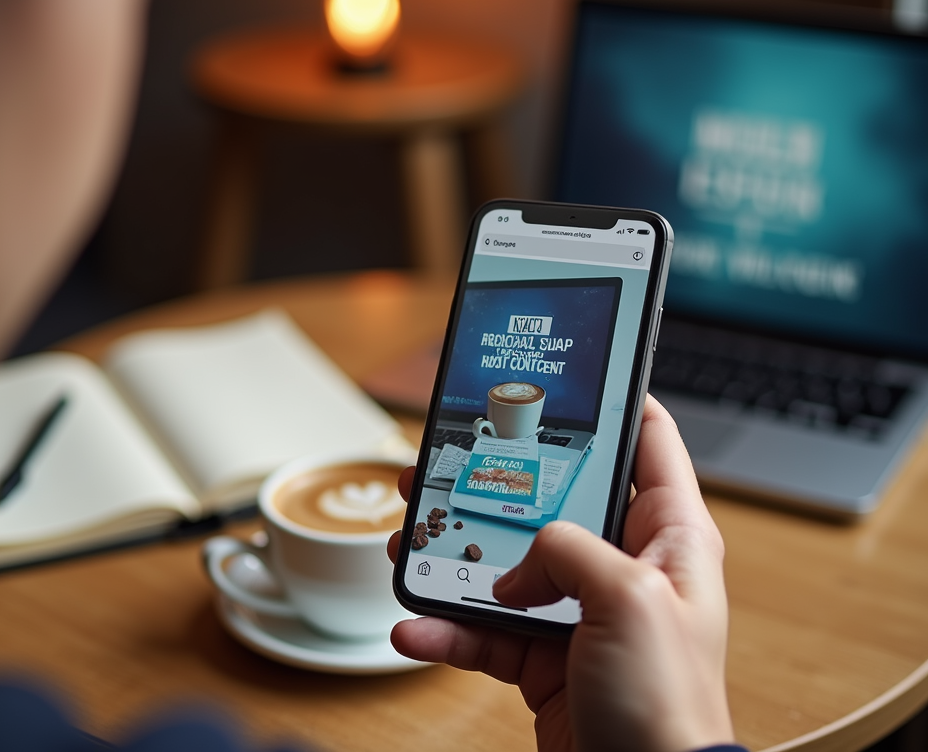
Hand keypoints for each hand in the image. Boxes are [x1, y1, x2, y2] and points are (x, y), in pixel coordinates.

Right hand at [388, 396, 734, 751]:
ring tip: (409, 537)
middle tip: (450, 461)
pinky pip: (485, 627)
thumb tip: (518, 567)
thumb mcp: (629, 600)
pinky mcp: (544, 653)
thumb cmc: (669, 706)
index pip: (648, 440)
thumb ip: (567, 552)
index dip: (614, 400)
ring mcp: (580, 609)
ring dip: (454, 552)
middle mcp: (623, 564)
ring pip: (508, 560)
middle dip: (497, 480)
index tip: (568, 374)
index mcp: (666, 536)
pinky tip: (414, 625)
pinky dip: (447, 627)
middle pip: (554, 498)